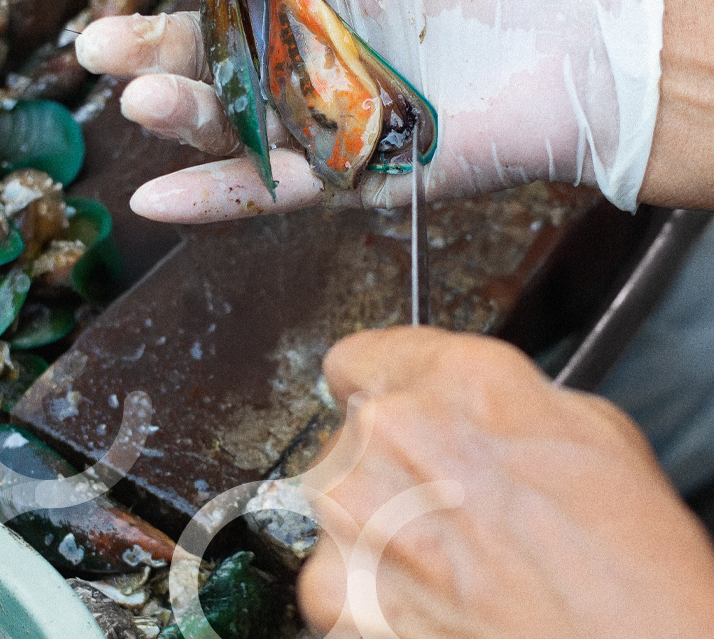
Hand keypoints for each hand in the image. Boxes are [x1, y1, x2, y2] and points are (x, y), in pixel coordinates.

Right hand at [49, 0, 670, 221]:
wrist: (575, 40)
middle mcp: (296, 43)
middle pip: (202, 48)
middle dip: (146, 44)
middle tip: (99, 43)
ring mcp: (315, 110)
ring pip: (225, 120)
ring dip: (174, 114)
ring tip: (137, 97)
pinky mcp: (344, 169)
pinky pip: (268, 189)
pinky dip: (212, 198)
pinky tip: (153, 200)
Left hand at [298, 327, 713, 637]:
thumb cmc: (623, 555)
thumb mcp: (585, 427)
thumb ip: (496, 402)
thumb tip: (469, 409)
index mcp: (449, 376)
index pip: (359, 358)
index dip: (379, 390)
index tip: (389, 411)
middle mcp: (386, 429)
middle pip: (351, 435)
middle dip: (388, 465)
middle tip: (447, 504)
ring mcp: (351, 507)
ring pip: (337, 502)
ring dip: (374, 524)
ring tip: (445, 560)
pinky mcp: (335, 585)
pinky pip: (333, 573)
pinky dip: (367, 589)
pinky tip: (428, 599)